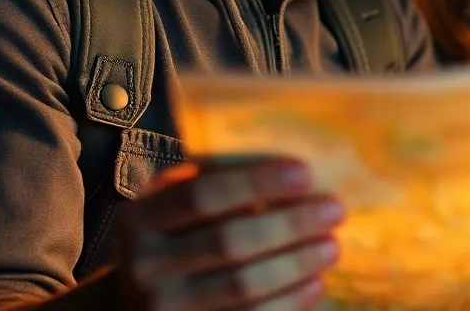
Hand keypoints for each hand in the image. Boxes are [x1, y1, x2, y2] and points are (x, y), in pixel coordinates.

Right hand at [116, 157, 343, 309]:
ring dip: (296, 264)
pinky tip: (314, 284)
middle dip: (290, 224)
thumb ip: (216, 184)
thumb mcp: (174, 206)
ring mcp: (164, 309)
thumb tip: (293, 171)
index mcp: (139, 220)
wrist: (134, 304)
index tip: (305, 172)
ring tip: (332, 246)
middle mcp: (145, 266)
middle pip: (229, 241)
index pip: (201, 196)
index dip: (255, 182)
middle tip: (334, 209)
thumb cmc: (172, 239)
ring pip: (243, 286)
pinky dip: (287, 302)